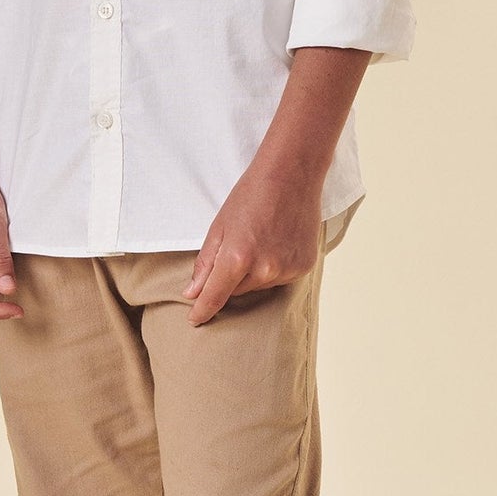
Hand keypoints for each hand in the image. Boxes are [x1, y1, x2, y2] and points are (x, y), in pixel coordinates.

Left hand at [182, 170, 323, 325]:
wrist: (292, 175)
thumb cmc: (251, 195)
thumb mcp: (219, 226)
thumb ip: (205, 263)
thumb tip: (193, 293)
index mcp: (237, 258)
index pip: (215, 297)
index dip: (202, 311)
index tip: (195, 320)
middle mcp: (264, 269)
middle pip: (238, 291)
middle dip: (232, 278)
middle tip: (238, 247)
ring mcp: (287, 270)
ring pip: (260, 285)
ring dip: (254, 272)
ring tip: (260, 239)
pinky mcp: (303, 267)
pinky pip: (281, 278)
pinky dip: (274, 267)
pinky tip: (276, 243)